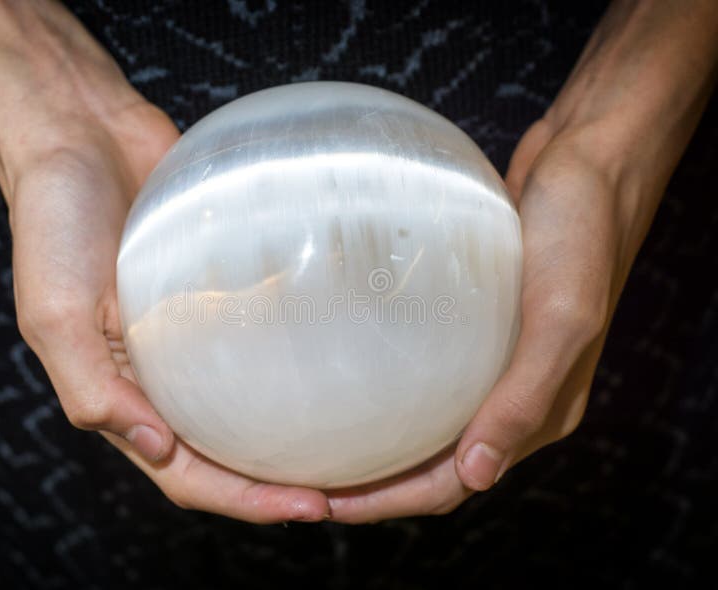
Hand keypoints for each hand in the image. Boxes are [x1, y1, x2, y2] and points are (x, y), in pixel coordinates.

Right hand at [0, 0, 329, 523]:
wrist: (81, 136)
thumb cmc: (54, 222)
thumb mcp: (53, 313)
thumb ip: (92, 389)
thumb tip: (158, 450)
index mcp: (122, 390)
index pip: (186, 471)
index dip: (244, 499)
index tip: (309, 507)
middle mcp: (164, 371)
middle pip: (229, 448)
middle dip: (282, 478)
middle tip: (348, 489)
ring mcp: (197, 331)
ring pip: (250, 399)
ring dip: (295, 428)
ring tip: (357, 440)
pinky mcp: (223, 286)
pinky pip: (263, 330)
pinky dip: (296, 354)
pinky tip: (339, 356)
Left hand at [326, 0, 717, 522]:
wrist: (586, 165)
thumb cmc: (582, 236)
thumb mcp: (563, 319)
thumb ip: (525, 399)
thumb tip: (477, 474)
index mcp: (538, 411)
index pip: (453, 483)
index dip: (389, 502)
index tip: (325, 503)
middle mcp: (513, 395)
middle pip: (432, 463)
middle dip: (371, 482)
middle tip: (305, 478)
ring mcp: (493, 360)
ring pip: (426, 422)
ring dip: (377, 441)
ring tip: (317, 438)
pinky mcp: (477, 324)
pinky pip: (427, 372)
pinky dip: (389, 389)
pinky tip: (348, 372)